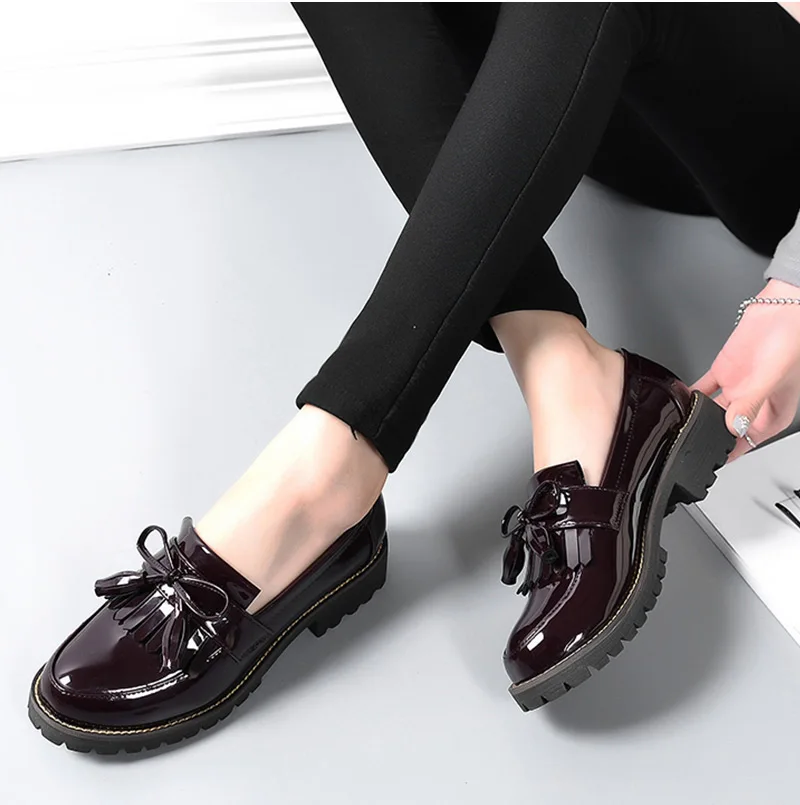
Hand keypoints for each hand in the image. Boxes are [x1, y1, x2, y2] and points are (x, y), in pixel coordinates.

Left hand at [689, 279, 799, 463]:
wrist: (783, 306)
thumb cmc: (792, 340)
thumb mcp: (771, 378)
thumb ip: (750, 404)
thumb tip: (734, 426)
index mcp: (775, 411)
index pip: (751, 440)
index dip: (733, 451)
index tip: (714, 460)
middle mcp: (755, 401)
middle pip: (728, 426)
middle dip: (711, 433)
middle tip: (689, 442)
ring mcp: (738, 386)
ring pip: (714, 408)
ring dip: (699, 415)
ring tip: (682, 423)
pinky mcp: (725, 370)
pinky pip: (705, 386)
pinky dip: (693, 394)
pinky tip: (682, 399)